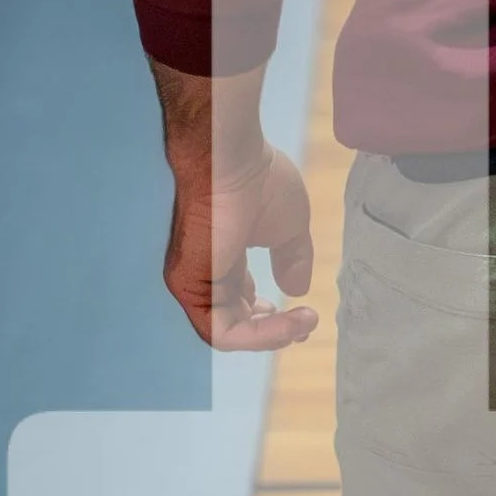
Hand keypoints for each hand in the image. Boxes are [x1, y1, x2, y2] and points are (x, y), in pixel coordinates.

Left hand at [161, 136, 318, 349]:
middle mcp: (206, 272)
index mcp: (225, 256)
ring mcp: (194, 281)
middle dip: (274, 331)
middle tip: (305, 325)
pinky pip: (222, 331)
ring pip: (230, 332)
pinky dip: (258, 336)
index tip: (304, 317)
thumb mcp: (290, 226)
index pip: (241, 301)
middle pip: (235, 321)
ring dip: (272, 336)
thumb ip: (293, 259)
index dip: (272, 317)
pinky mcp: (190, 288)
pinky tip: (289, 323)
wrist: (231, 158)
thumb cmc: (259, 180)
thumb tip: (298, 291)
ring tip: (303, 324)